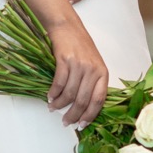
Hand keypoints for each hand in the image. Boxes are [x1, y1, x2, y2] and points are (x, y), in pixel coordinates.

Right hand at [42, 9, 108, 126]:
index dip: (90, 115)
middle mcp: (93, 70)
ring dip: (60, 104)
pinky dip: (53, 93)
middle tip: (66, 122)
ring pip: (70, 93)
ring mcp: (79, 65)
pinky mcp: (65, 60)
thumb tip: (83, 106)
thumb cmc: (80, 46)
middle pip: (83, 100)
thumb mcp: (93, 64)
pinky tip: (50, 97)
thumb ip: (92, 82)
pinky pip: (59, 83)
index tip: (82, 124)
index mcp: (103, 73)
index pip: (99, 100)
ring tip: (53, 108)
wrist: (67, 27)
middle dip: (73, 114)